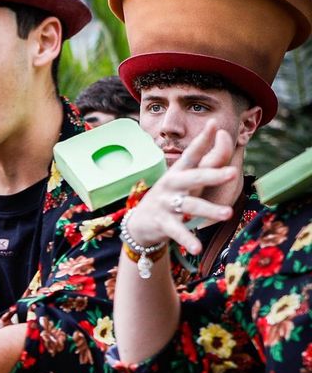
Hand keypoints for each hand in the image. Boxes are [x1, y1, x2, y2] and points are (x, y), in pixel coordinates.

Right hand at [123, 124, 238, 254]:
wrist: (139, 223)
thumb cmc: (171, 197)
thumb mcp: (187, 179)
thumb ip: (208, 160)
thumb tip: (223, 134)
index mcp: (179, 172)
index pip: (192, 154)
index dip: (202, 140)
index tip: (213, 125)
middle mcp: (172, 184)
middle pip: (193, 178)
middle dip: (212, 175)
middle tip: (232, 173)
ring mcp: (166, 204)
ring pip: (189, 205)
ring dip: (208, 210)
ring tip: (227, 214)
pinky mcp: (162, 223)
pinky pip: (177, 231)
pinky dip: (187, 239)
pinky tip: (197, 248)